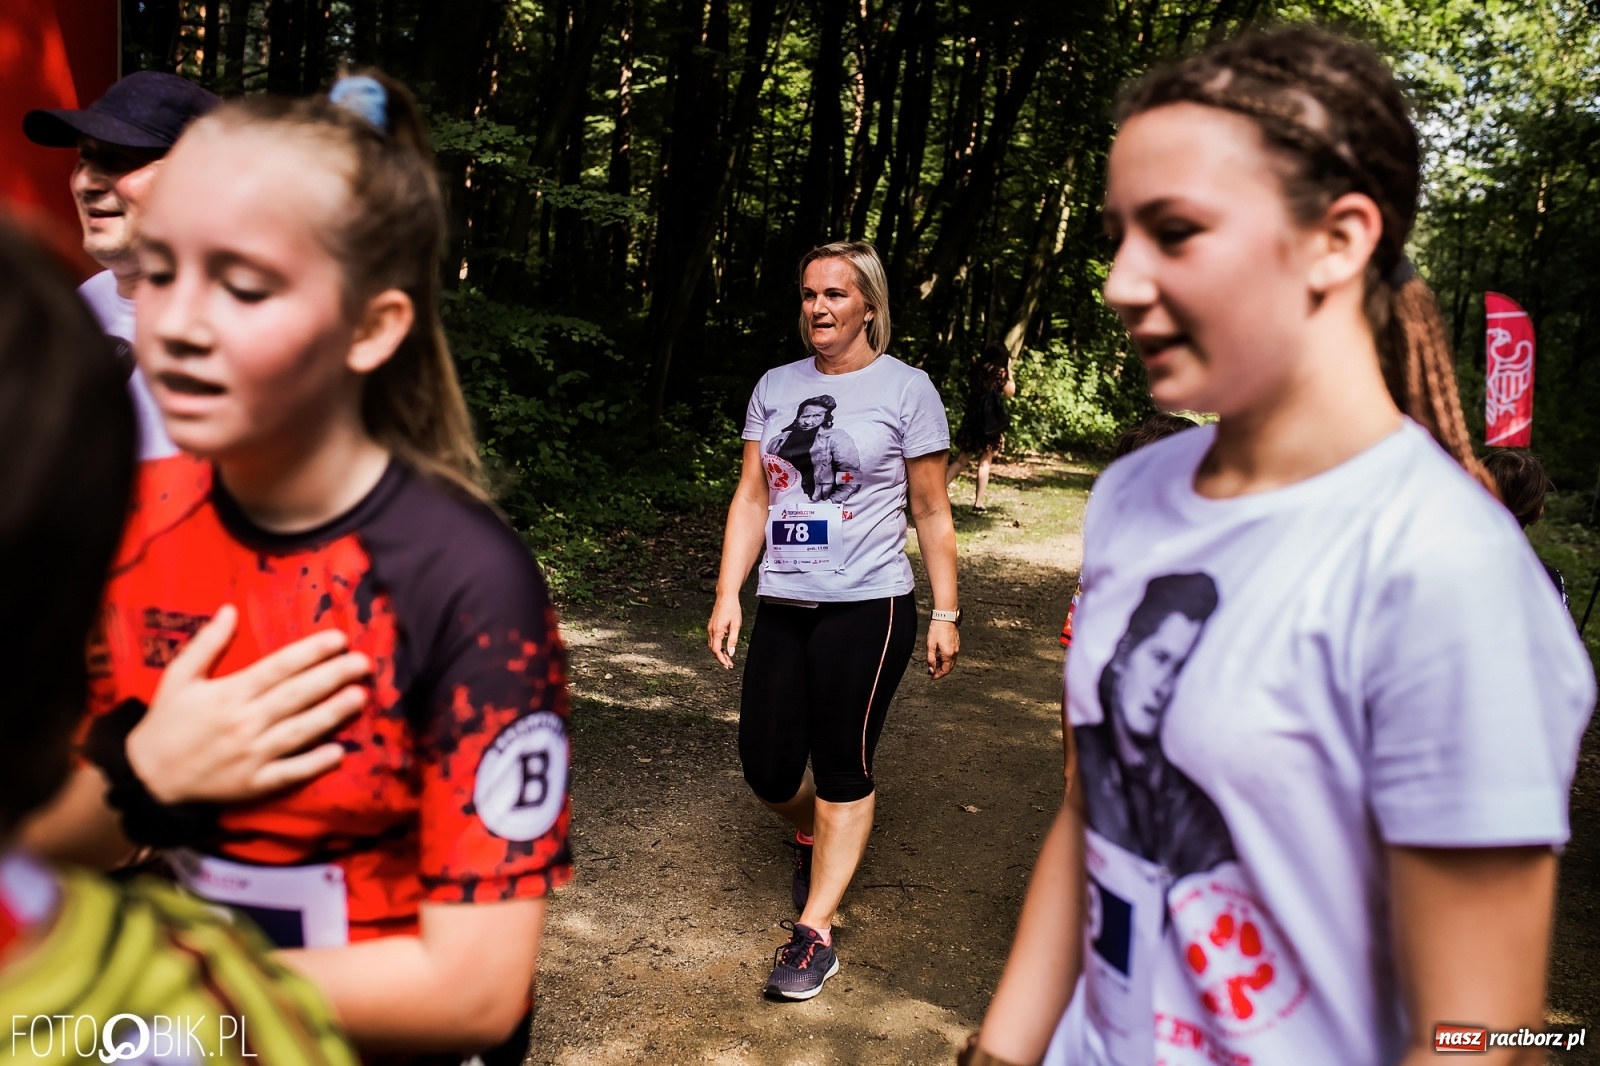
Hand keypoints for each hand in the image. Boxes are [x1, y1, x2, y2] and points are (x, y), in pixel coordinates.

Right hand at [126, 604, 371, 803]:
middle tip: (363, 663)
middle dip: (332, 677)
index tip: (339, 639)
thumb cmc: (167, 721)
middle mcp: (243, 722)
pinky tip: (339, 752)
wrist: (146, 776)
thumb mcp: (179, 676)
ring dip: (331, 714)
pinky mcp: (253, 783)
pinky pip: (289, 773)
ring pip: (299, 731)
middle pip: (296, 695)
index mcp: (228, 693)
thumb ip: (207, 643)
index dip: (310, 653)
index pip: (278, 667)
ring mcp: (250, 754)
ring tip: (360, 697)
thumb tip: (230, 609)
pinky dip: (313, 764)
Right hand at [707, 594, 742, 668]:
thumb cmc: (732, 609)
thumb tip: (731, 653)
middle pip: (713, 650)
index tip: (728, 665)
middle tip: (729, 665)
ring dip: (719, 653)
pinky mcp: (711, 626)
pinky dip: (717, 646)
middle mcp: (711, 631)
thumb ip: (733, 640)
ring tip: (728, 659)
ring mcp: (710, 628)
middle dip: (721, 659)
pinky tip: (724, 649)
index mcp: (717, 631)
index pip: (716, 650)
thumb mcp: (736, 625)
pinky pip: (712, 640)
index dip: (721, 660)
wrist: (725, 596)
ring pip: (712, 645)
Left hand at [927, 619, 959, 678]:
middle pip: (949, 668)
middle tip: (932, 672)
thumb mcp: (930, 645)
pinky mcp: (956, 643)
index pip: (945, 670)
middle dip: (941, 672)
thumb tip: (931, 670)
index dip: (938, 675)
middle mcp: (954, 652)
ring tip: (934, 664)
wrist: (945, 617)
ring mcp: (957, 648)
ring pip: (951, 662)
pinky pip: (952, 655)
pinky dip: (946, 659)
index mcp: (948, 654)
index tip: (932, 677)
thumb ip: (931, 659)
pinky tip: (939, 656)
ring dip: (943, 665)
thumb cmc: (937, 629)